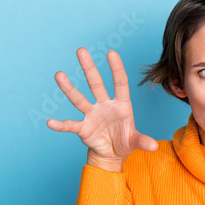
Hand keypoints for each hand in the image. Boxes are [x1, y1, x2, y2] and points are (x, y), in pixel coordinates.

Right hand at [47, 48, 157, 171]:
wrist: (112, 154)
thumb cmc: (125, 141)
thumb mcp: (135, 141)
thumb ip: (143, 141)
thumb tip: (153, 147)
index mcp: (122, 105)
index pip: (120, 83)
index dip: (116, 69)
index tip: (111, 52)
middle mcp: (105, 105)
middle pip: (96, 84)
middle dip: (89, 68)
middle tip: (81, 50)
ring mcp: (92, 115)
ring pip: (79, 99)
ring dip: (69, 88)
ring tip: (59, 75)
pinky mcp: (83, 128)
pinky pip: (70, 125)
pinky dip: (61, 125)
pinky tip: (50, 123)